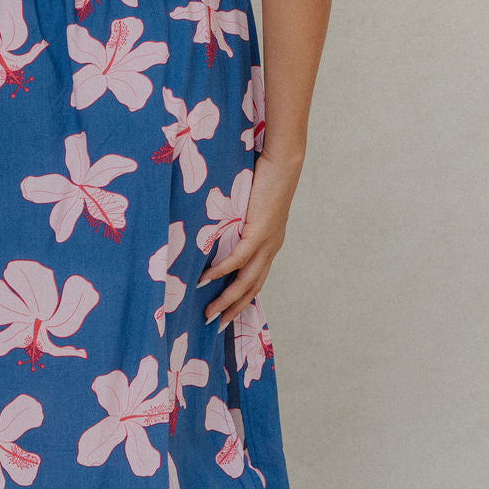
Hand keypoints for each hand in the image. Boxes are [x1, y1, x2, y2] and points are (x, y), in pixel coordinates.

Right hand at [197, 151, 301, 331]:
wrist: (283, 164)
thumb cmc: (266, 177)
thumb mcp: (251, 205)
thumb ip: (239, 219)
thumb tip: (217, 223)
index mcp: (270, 243)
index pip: (256, 279)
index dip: (242, 298)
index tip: (226, 312)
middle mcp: (271, 248)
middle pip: (252, 288)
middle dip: (233, 309)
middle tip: (215, 325)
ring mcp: (267, 243)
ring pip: (245, 281)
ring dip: (226, 300)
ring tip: (209, 313)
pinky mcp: (259, 232)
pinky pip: (238, 259)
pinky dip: (221, 272)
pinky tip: (205, 281)